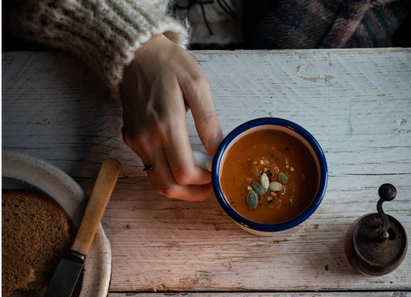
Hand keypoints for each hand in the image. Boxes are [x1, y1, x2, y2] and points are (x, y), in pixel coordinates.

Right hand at [121, 34, 221, 200]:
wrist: (136, 53)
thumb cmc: (169, 64)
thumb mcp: (196, 85)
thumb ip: (208, 120)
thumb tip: (217, 149)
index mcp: (166, 125)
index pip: (184, 172)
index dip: (204, 181)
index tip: (217, 173)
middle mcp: (147, 138)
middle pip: (168, 186)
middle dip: (193, 193)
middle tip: (211, 187)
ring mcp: (136, 141)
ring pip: (156, 181)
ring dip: (180, 187)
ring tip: (200, 178)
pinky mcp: (131, 139)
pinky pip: (149, 167)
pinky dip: (167, 174)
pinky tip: (182, 163)